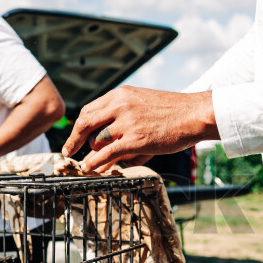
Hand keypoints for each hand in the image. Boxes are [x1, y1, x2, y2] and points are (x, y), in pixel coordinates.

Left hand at [61, 86, 217, 172]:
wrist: (195, 114)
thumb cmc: (172, 111)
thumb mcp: (141, 103)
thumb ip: (121, 115)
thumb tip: (104, 134)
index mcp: (120, 94)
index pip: (89, 110)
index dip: (78, 126)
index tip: (73, 136)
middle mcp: (120, 105)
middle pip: (85, 123)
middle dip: (73, 139)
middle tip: (68, 151)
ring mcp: (127, 122)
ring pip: (97, 140)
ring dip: (92, 152)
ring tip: (89, 163)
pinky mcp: (136, 139)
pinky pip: (107, 152)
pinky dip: (95, 162)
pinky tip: (90, 167)